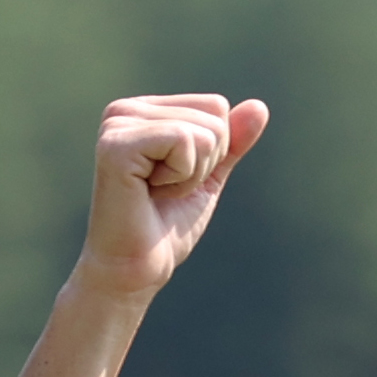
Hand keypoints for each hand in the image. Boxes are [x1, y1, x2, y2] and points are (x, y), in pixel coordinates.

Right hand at [78, 94, 268, 302]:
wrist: (135, 270)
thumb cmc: (165, 227)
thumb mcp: (208, 178)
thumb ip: (232, 142)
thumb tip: (260, 106)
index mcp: (143, 111)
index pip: (215, 106)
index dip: (212, 153)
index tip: (174, 180)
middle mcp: (125, 110)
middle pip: (214, 115)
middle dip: (204, 165)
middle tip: (164, 191)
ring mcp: (117, 124)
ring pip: (203, 132)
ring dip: (191, 175)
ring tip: (155, 193)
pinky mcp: (116, 144)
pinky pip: (183, 141)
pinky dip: (181, 177)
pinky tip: (148, 193)